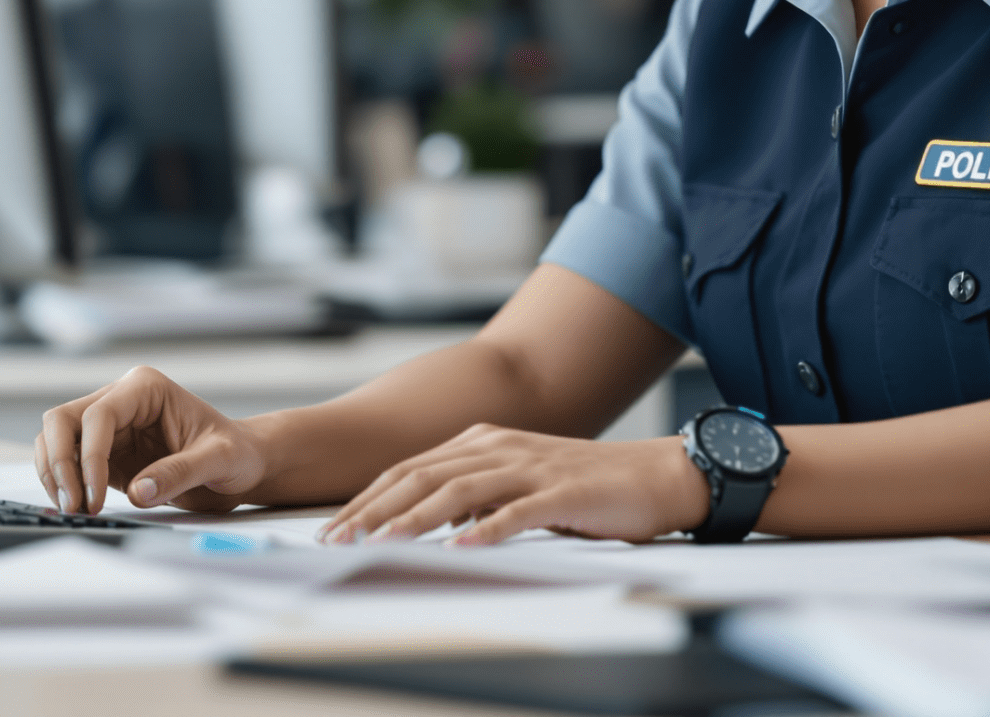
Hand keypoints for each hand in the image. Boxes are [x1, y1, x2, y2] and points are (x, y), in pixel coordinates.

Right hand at [34, 366, 272, 514]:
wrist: (241, 464)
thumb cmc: (235, 453)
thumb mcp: (220, 460)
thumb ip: (181, 473)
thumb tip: (139, 492)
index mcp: (145, 388)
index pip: (98, 416)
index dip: (89, 457)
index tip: (95, 497)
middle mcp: (120, 400)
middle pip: (62, 420)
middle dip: (60, 463)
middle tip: (74, 505)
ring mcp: (108, 427)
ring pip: (55, 439)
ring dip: (55, 474)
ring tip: (75, 510)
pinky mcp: (104, 454)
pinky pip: (67, 462)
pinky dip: (62, 483)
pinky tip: (77, 507)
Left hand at [320, 425, 706, 546]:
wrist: (655, 475)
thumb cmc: (585, 486)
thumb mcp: (518, 483)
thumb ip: (476, 494)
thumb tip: (433, 522)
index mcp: (482, 441)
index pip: (410, 469)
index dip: (368, 498)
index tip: (333, 527)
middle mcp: (499, 446)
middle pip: (422, 476)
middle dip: (374, 509)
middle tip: (337, 540)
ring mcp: (530, 467)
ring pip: (459, 490)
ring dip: (415, 519)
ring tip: (381, 544)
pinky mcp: (563, 491)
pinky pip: (517, 511)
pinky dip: (486, 529)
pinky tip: (462, 547)